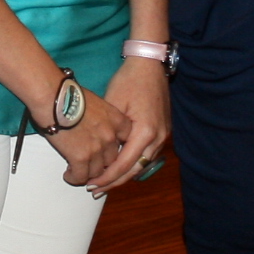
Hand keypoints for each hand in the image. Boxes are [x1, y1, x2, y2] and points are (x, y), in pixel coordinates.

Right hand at [42, 84, 134, 190]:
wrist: (53, 97)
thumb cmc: (68, 95)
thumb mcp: (95, 102)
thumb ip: (101, 117)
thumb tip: (94, 125)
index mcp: (116, 120)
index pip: (125, 141)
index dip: (114, 147)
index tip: (106, 151)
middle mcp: (110, 136)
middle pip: (112, 159)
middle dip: (101, 163)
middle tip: (90, 163)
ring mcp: (97, 148)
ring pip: (98, 172)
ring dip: (88, 173)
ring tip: (77, 171)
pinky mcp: (80, 158)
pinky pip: (81, 176)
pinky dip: (75, 178)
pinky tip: (69, 174)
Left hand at [87, 56, 170, 192]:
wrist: (149, 64)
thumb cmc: (129, 80)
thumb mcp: (112, 105)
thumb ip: (108, 132)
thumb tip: (95, 154)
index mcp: (145, 132)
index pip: (124, 164)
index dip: (107, 178)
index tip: (91, 185)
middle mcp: (158, 138)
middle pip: (135, 170)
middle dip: (114, 182)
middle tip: (95, 190)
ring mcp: (163, 135)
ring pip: (142, 164)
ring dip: (124, 174)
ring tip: (104, 182)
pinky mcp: (163, 131)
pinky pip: (147, 154)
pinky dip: (133, 163)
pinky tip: (119, 166)